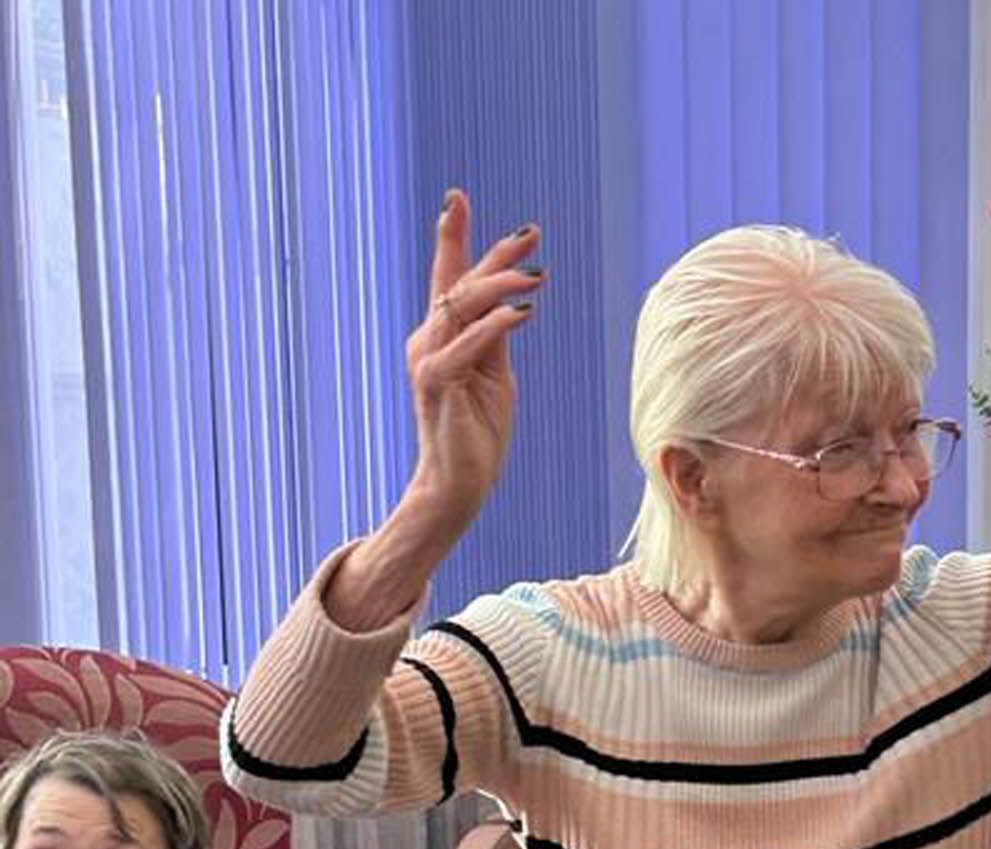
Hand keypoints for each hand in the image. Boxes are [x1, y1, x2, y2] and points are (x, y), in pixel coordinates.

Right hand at [402, 190, 543, 536]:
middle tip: (531, 233)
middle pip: (459, 283)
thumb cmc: (478, 434)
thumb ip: (496, 339)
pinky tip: (523, 313)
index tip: (460, 198)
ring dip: (500, 285)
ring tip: (537, 274)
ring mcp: (429, 360)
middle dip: (494, 254)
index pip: (450, 279)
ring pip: (462, 306)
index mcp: (442, 335)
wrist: (459, 484)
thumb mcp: (495, 376)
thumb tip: (512, 305)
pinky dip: (495, 325)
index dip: (457, 238)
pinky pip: (467, 344)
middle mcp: (428, 339)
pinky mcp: (437, 383)